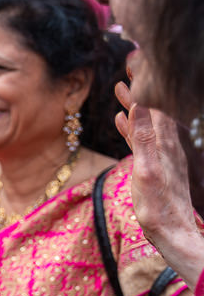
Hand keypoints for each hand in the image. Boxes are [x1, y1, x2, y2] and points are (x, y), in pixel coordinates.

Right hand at [116, 82, 201, 242]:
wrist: (173, 231)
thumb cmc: (158, 206)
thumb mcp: (147, 171)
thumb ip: (143, 138)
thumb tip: (140, 105)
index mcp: (163, 142)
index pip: (152, 105)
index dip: (143, 85)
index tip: (132, 64)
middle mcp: (166, 144)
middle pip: (151, 109)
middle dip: (139, 89)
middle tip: (127, 68)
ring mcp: (163, 153)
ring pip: (147, 121)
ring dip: (135, 105)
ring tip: (122, 89)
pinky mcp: (157, 163)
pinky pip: (142, 136)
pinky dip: (132, 124)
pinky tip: (123, 121)